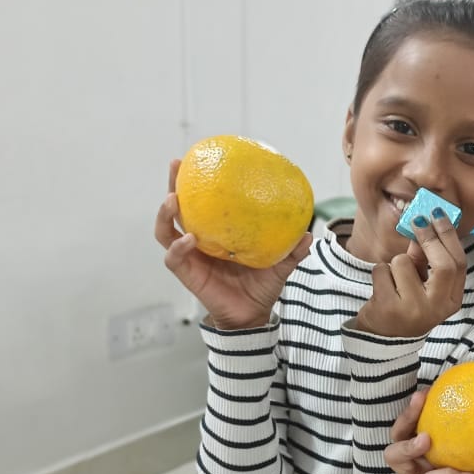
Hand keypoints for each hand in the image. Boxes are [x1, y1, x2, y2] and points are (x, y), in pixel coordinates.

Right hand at [155, 159, 309, 329]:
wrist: (252, 315)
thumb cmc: (261, 286)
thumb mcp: (279, 264)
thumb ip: (291, 250)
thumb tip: (308, 234)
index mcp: (215, 233)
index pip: (200, 203)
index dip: (195, 182)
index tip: (196, 158)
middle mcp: (197, 241)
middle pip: (176, 209)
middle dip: (172, 186)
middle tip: (175, 165)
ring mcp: (189, 257)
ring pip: (165, 231)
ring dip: (166, 214)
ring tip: (173, 200)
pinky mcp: (187, 274)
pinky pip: (174, 258)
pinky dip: (178, 248)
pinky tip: (189, 239)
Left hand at [354, 210, 466, 337]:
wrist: (382, 339)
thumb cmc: (406, 304)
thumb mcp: (422, 283)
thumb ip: (425, 258)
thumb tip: (423, 223)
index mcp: (452, 301)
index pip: (459, 264)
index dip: (448, 236)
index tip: (437, 214)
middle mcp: (437, 309)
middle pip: (444, 265)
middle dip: (429, 238)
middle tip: (416, 220)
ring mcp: (414, 311)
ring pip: (403, 263)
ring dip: (394, 264)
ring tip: (393, 281)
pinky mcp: (389, 310)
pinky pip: (382, 272)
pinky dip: (379, 274)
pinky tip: (381, 289)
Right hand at [385, 391, 473, 473]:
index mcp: (438, 461)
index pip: (418, 428)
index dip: (418, 409)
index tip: (430, 389)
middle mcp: (423, 470)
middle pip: (397, 437)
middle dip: (405, 417)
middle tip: (420, 401)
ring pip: (396, 458)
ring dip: (409, 444)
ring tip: (426, 437)